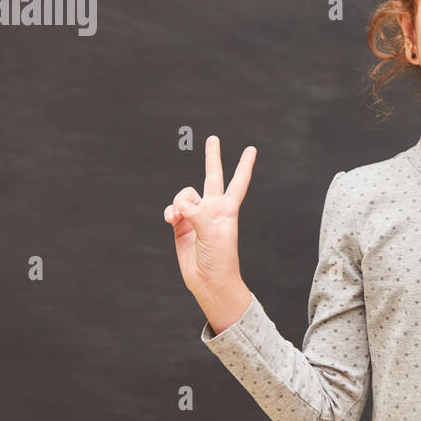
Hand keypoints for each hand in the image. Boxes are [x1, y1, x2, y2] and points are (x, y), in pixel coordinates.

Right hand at [163, 135, 256, 296]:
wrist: (209, 281)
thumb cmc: (220, 259)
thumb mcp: (213, 234)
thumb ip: (197, 214)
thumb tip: (180, 203)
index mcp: (228, 209)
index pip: (238, 182)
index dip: (244, 166)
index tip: (251, 149)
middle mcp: (212, 209)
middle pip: (212, 177)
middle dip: (212, 158)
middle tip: (213, 138)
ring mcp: (196, 216)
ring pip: (184, 195)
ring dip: (178, 202)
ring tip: (177, 216)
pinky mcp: (181, 226)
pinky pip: (172, 210)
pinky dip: (169, 212)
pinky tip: (170, 220)